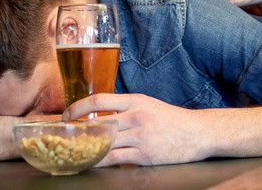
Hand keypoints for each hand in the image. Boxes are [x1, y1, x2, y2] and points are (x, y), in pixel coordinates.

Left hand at [63, 93, 210, 165]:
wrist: (198, 132)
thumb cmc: (172, 120)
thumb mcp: (148, 105)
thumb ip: (126, 108)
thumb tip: (100, 115)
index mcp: (136, 100)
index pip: (100, 99)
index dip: (79, 107)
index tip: (67, 114)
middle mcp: (137, 116)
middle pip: (99, 123)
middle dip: (77, 131)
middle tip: (62, 136)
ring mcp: (141, 136)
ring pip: (104, 143)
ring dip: (85, 148)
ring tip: (70, 152)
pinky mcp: (145, 154)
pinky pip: (115, 159)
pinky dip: (99, 161)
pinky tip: (89, 163)